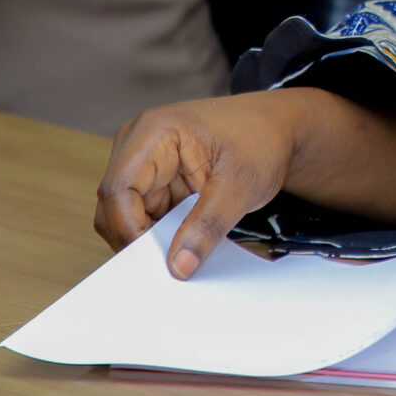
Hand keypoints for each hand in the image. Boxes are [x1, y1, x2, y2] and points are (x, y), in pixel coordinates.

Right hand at [94, 90, 306, 278]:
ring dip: (149, 239)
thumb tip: (178, 267)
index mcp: (154, 131)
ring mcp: (144, 162)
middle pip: (114, 204)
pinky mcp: (155, 180)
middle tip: (169, 267)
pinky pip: (144, 215)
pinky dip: (159, 234)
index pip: (117, 188)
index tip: (157, 259)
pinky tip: (182, 246)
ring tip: (181, 256)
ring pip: (126, 215)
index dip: (129, 228)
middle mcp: (138, 144)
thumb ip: (209, 225)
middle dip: (137, 238)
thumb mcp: (242, 184)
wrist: (280, 128)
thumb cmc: (263, 140)